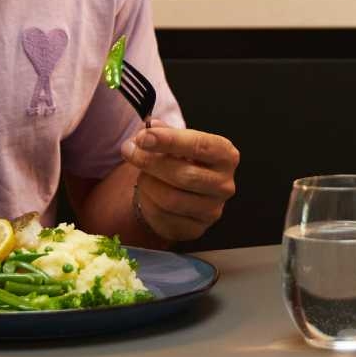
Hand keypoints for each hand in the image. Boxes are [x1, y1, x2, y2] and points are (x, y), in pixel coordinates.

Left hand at [118, 122, 238, 241]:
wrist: (184, 192)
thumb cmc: (184, 161)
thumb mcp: (178, 142)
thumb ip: (164, 132)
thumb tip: (150, 126)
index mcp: (226, 156)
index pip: (200, 146)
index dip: (170, 140)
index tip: (144, 137)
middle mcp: (225, 184)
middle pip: (185, 175)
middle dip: (151, 162)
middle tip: (129, 151)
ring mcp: (213, 210)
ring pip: (171, 199)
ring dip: (148, 184)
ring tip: (141, 174)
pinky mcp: (196, 229)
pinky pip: (164, 218)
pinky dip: (148, 204)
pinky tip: (146, 193)